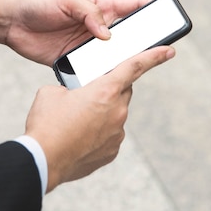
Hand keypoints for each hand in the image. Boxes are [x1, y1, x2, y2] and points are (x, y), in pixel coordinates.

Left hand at [0, 0, 150, 65]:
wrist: (11, 21)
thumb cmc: (38, 2)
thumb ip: (89, 12)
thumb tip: (108, 34)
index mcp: (99, 6)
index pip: (131, 6)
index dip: (150, 8)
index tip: (166, 15)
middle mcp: (96, 26)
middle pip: (127, 34)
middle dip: (143, 41)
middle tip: (158, 49)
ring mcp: (86, 44)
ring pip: (112, 55)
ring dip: (121, 61)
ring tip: (134, 69)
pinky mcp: (73, 60)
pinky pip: (92, 69)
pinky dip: (100, 75)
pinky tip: (107, 80)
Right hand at [23, 45, 175, 192]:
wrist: (42, 160)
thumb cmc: (46, 123)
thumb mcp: (52, 92)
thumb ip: (69, 87)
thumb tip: (71, 95)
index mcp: (105, 90)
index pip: (135, 67)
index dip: (154, 56)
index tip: (169, 51)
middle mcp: (117, 111)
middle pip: (122, 92)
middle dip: (109, 90)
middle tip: (87, 95)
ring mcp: (117, 133)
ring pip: (114, 115)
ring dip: (100, 113)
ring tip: (75, 121)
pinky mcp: (111, 151)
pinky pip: (109, 135)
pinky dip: (97, 133)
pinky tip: (77, 137)